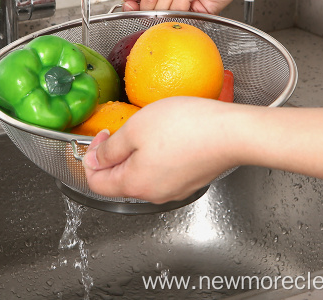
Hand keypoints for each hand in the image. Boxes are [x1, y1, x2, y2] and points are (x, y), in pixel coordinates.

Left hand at [82, 97, 238, 203]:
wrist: (231, 133)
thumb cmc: (186, 128)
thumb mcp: (135, 129)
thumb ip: (110, 149)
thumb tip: (93, 161)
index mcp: (135, 184)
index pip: (96, 183)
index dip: (90, 158)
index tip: (102, 136)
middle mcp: (154, 194)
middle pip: (120, 180)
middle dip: (116, 154)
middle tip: (126, 129)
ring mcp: (174, 189)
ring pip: (144, 174)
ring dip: (138, 154)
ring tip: (150, 129)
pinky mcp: (191, 180)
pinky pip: (164, 171)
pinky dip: (158, 156)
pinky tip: (170, 136)